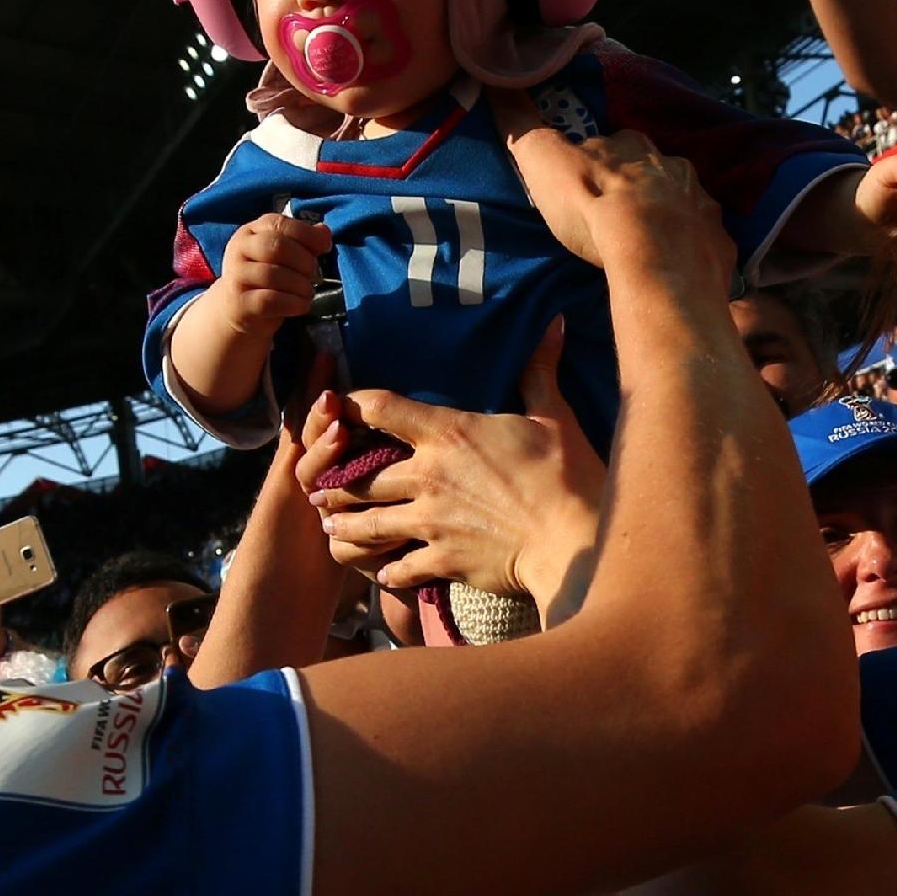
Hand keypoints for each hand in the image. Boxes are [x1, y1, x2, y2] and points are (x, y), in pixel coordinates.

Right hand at [204, 214, 333, 338]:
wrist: (236, 310)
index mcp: (250, 232)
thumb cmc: (265, 278)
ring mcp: (236, 276)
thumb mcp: (281, 256)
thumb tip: (324, 232)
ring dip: (300, 285)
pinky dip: (293, 303)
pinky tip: (302, 305)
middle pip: (276, 247)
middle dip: (303, 260)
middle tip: (313, 273)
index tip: (324, 247)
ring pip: (273, 275)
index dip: (306, 234)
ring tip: (308, 291)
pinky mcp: (239, 303)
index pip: (279, 224)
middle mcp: (239, 250)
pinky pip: (270, 300)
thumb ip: (303, 242)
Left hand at [297, 320, 603, 608]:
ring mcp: (430, 521)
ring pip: (366, 524)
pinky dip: (389, 572)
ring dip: (346, 527)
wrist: (575, 541)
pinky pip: (399, 569)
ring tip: (332, 528)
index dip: (352, 404)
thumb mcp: (554, 416)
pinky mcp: (441, 559)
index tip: (338, 410)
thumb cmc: (568, 475)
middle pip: (358, 477)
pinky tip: (384, 572)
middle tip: (321, 487)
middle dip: (336, 483)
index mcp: (448, 434)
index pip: (380, 407)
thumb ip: (540, 371)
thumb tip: (554, 323)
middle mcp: (427, 475)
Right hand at [494, 88, 732, 285]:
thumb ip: (522, 125)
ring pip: (680, 199)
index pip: (613, 142)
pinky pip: (701, 235)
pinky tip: (672, 260)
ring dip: (664, 211)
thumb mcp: (544, 161)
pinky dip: (688, 243)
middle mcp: (672, 165)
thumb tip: (497, 81)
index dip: (599, 158)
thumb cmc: (594, 206)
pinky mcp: (715, 239)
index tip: (584, 178)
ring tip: (644, 239)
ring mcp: (699, 202)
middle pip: (651, 169)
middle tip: (614, 211)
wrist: (653, 258)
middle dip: (637, 183)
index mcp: (631, 144)